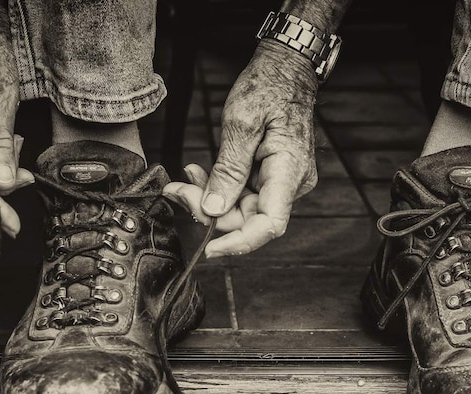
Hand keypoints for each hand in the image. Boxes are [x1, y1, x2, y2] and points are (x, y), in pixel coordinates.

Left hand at [163, 41, 318, 257]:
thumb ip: (228, 171)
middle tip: (179, 192)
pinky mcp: (271, 176)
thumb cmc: (268, 86)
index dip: (239, 242)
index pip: (269, 225)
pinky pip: (244, 193)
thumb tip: (213, 210)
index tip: (209, 248)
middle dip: (211, 210)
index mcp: (290, 171)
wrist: (285, 69)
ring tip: (186, 179)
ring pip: (242, 208)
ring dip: (210, 198)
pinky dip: (220, 188)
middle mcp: (292, 183)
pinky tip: (200, 174)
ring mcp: (282, 181)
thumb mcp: (241, 124)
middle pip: (249, 218)